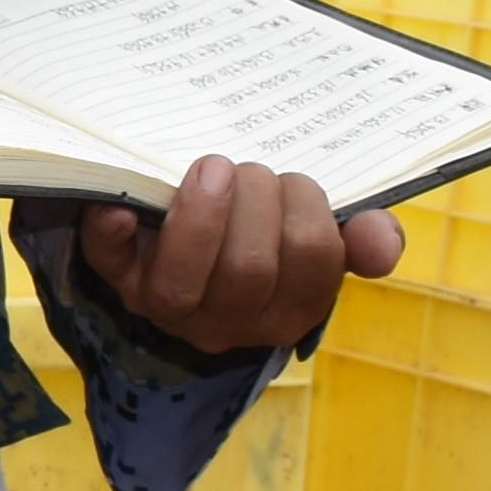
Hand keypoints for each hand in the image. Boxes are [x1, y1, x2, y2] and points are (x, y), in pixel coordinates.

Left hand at [78, 163, 401, 353]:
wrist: (186, 234)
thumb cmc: (264, 231)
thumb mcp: (315, 239)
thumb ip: (355, 240)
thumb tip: (382, 242)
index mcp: (287, 308)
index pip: (312, 263)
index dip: (308, 213)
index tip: (293, 181)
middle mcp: (228, 321)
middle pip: (249, 271)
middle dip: (256, 203)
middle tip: (250, 170)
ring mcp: (168, 305)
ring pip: (184, 279)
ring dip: (201, 213)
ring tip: (212, 169)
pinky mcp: (118, 278)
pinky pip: (108, 262)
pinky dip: (111, 231)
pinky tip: (121, 206)